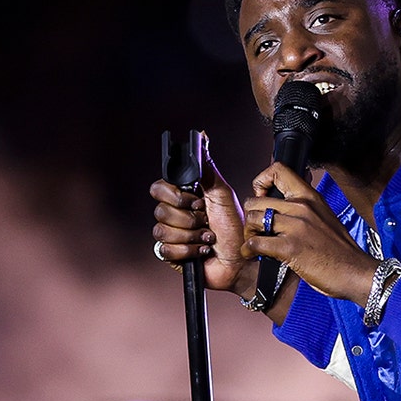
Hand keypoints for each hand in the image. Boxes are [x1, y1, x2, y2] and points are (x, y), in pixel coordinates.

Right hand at [150, 150, 256, 295]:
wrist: (242, 260)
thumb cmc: (236, 228)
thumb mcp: (223, 194)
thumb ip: (208, 169)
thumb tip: (202, 139)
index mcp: (184, 198)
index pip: (159, 188)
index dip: (176, 195)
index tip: (197, 200)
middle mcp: (175, 215)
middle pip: (160, 210)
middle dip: (190, 218)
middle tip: (207, 220)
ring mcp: (172, 236)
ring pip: (162, 231)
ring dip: (192, 235)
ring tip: (209, 237)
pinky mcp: (172, 255)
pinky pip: (166, 249)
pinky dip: (189, 251)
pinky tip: (202, 251)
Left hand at [242, 163, 377, 305]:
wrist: (356, 272)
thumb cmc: (341, 251)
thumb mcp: (325, 217)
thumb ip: (305, 208)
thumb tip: (285, 204)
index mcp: (311, 197)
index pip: (278, 171)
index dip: (262, 182)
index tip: (262, 198)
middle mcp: (302, 207)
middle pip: (256, 201)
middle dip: (251, 218)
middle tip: (257, 231)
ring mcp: (295, 226)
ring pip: (253, 219)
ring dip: (249, 234)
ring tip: (255, 245)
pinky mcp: (289, 247)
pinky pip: (255, 243)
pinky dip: (249, 251)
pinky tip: (255, 256)